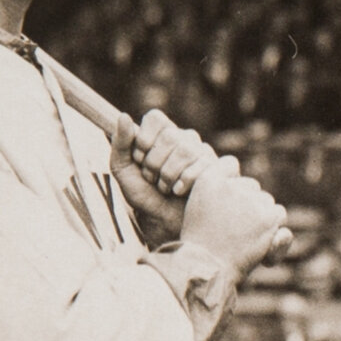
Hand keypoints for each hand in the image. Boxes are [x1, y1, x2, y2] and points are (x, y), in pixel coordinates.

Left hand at [108, 111, 220, 240]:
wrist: (165, 223)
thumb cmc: (145, 196)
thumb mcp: (123, 171)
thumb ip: (120, 144)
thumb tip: (123, 116)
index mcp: (163, 134)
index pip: (155, 118)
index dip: (144, 139)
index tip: (139, 159)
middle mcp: (185, 139)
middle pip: (170, 135)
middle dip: (155, 163)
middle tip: (153, 179)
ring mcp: (205, 152)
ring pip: (188, 150)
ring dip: (170, 175)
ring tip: (166, 189)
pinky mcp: (221, 168)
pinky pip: (207, 164)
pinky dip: (190, 180)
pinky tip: (184, 192)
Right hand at [173, 163, 287, 276]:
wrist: (208, 268)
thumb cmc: (201, 244)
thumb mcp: (198, 208)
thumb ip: (218, 190)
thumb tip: (241, 179)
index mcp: (209, 179)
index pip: (231, 164)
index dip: (233, 182)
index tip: (227, 201)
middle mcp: (231, 185)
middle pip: (252, 187)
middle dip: (248, 205)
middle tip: (234, 230)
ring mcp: (252, 200)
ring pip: (267, 202)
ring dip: (262, 218)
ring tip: (244, 240)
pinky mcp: (268, 216)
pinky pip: (279, 214)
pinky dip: (275, 231)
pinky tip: (262, 246)